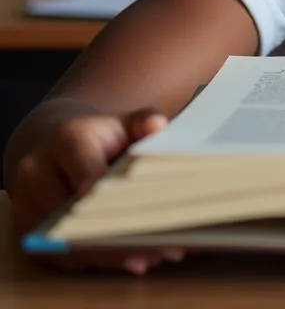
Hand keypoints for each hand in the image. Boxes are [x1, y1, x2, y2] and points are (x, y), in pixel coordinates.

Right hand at [12, 108, 184, 274]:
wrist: (54, 146)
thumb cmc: (99, 137)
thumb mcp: (123, 123)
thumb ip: (144, 122)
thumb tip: (158, 125)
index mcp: (67, 139)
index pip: (91, 174)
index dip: (117, 199)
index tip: (148, 215)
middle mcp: (39, 170)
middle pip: (79, 213)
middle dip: (119, 231)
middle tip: (161, 244)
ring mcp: (28, 202)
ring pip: (67, 239)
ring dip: (109, 253)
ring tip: (151, 255)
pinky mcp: (26, 229)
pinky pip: (59, 253)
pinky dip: (95, 259)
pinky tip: (127, 259)